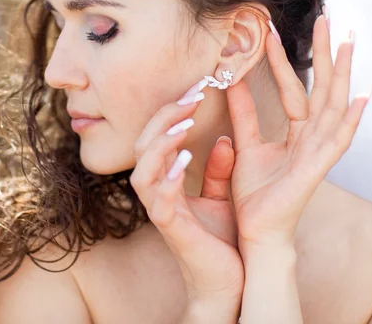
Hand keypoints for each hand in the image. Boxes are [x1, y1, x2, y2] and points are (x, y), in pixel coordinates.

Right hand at [129, 86, 243, 305]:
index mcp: (168, 182)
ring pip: (141, 172)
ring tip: (186, 122)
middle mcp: (158, 194)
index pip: (158, 139)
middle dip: (164, 118)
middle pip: (142, 147)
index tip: (198, 88)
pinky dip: (168, 177)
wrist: (230, 282)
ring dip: (160, 144)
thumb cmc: (222, 241)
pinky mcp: (171, 230)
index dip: (172, 112)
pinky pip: (158, 200)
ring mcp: (162, 212)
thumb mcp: (223, 196)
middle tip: (193, 95)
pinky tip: (185, 158)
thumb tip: (224, 140)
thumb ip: (218, 169)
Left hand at [227, 15, 371, 246]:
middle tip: (326, 19)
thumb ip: (243, 115)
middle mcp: (312, 139)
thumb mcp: (244, 144)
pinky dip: (349, 119)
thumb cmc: (255, 193)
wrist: (255, 230)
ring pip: (333, 106)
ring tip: (347, 42)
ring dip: (342, 74)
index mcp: (296, 134)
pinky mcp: (315, 170)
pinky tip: (360, 96)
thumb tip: (232, 82)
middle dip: (324, 55)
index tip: (275, 32)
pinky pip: (335, 141)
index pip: (293, 90)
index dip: (285, 62)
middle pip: (321, 89)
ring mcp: (317, 153)